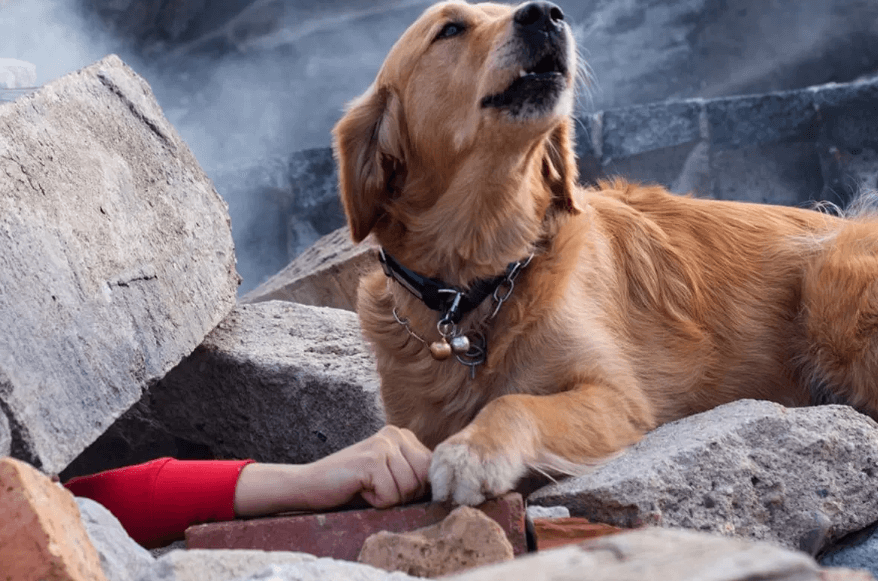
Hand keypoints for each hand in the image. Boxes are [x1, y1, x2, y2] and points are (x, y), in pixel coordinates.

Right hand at [234, 425, 431, 516]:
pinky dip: (375, 501)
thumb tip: (447, 486)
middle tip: (376, 487)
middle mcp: (396, 434)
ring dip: (387, 499)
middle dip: (403, 495)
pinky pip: (390, 495)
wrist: (311, 485)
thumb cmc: (353, 486)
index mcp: (404, 436)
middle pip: (424, 480)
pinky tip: (359, 489)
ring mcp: (383, 444)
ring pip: (408, 489)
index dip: (414, 488)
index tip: (389, 485)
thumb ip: (414, 473)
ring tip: (366, 487)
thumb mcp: (391, 475)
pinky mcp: (371, 459)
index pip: (432, 470)